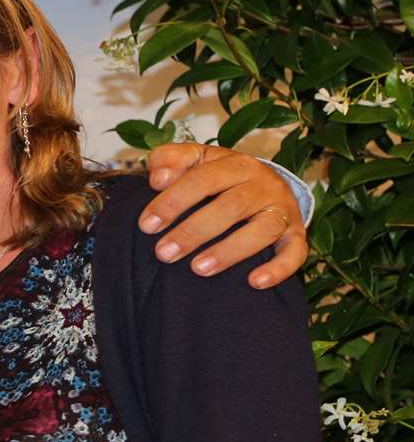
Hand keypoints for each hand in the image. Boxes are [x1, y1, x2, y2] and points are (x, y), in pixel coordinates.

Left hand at [139, 143, 306, 287]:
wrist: (263, 183)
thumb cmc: (218, 175)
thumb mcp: (194, 160)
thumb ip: (170, 160)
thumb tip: (158, 178)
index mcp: (235, 164)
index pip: (202, 179)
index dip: (173, 202)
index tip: (146, 225)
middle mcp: (263, 184)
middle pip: (231, 206)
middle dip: (194, 231)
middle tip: (164, 253)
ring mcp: (282, 209)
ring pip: (262, 229)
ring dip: (230, 251)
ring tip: (198, 269)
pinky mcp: (295, 233)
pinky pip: (295, 251)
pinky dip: (279, 268)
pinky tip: (255, 282)